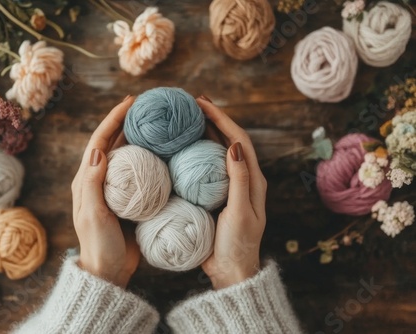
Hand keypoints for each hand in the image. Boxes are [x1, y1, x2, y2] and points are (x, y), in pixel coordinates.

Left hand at [71, 96, 139, 287]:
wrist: (109, 271)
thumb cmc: (99, 245)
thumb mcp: (94, 215)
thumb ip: (93, 184)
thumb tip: (98, 151)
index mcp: (86, 180)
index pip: (99, 142)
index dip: (113, 119)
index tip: (130, 103)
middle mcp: (100, 180)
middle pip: (113, 143)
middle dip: (127, 122)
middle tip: (146, 106)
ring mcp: (116, 189)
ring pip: (128, 155)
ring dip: (139, 137)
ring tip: (156, 123)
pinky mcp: (130, 199)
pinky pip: (141, 173)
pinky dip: (150, 159)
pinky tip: (164, 154)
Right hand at [197, 96, 266, 289]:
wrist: (230, 270)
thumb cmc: (238, 244)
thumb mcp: (241, 212)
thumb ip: (239, 179)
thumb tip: (234, 145)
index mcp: (253, 179)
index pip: (239, 140)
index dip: (222, 118)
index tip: (203, 104)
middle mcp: (241, 178)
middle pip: (228, 140)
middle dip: (213, 119)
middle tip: (193, 103)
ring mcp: (226, 186)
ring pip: (215, 152)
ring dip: (204, 133)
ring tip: (187, 119)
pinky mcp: (213, 195)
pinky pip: (203, 168)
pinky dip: (193, 153)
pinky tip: (179, 149)